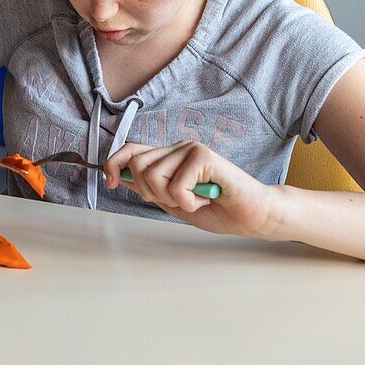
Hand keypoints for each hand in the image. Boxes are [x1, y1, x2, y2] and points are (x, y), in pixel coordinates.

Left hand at [104, 141, 277, 237]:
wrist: (252, 215)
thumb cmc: (218, 209)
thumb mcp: (173, 202)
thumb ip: (151, 189)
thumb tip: (121, 178)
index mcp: (169, 156)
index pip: (130, 150)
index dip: (114, 164)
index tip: (112, 183)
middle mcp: (178, 148)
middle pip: (138, 166)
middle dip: (151, 193)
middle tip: (178, 200)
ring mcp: (191, 149)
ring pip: (153, 175)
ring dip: (172, 198)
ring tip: (194, 199)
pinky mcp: (204, 156)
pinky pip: (176, 185)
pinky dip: (189, 201)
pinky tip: (207, 197)